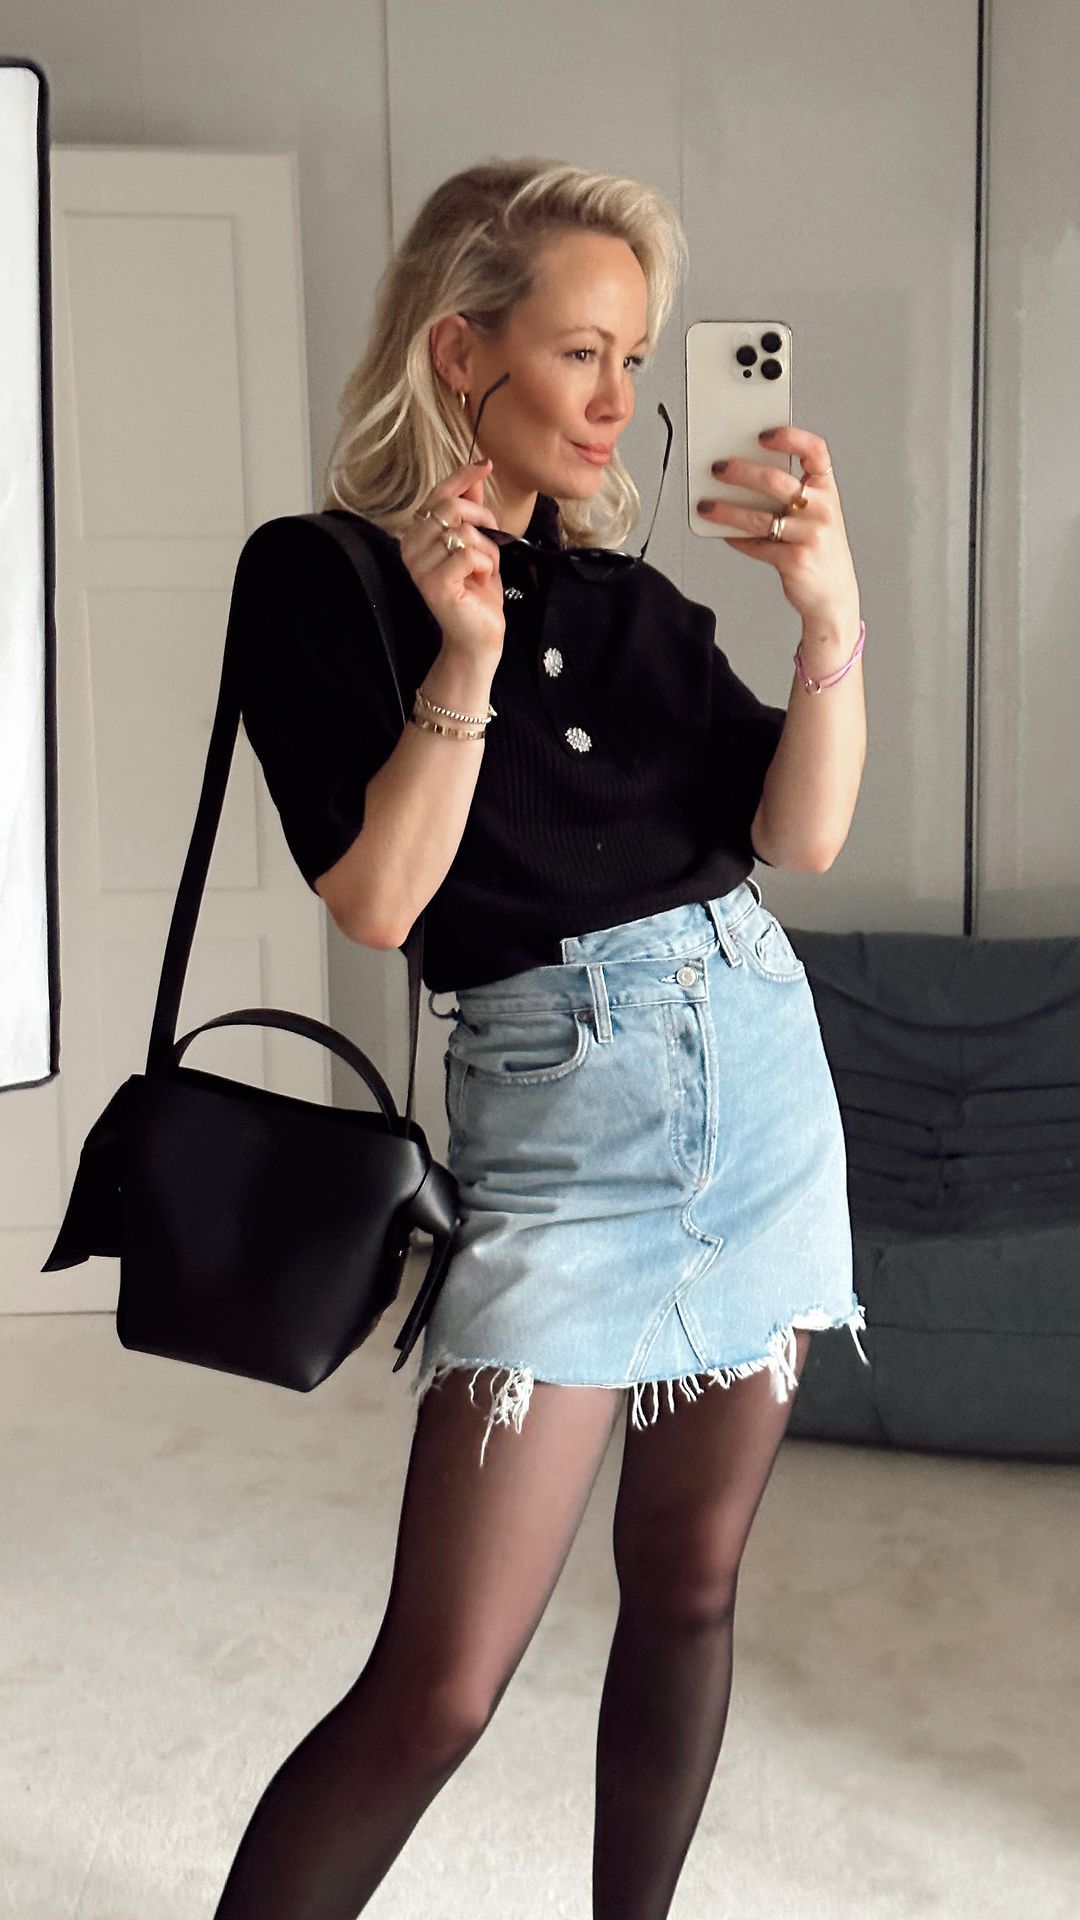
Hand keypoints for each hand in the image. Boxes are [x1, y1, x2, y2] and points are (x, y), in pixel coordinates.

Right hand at [399, 459, 505, 657]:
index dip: (462, 477)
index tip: (485, 464)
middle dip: (483, 519)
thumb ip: (473, 508)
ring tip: (482, 570)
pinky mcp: (434, 584)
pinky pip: (469, 554)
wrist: (479, 635)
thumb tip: (477, 470)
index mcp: (416, 535)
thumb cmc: (477, 591)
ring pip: (464, 531)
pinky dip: (486, 565)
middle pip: (452, 508)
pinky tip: (480, 581)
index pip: (438, 495)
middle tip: (492, 542)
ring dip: (486, 549)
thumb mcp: (479, 542)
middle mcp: (410, 548)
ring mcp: (419, 568)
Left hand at [696, 425, 859, 627]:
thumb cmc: (816, 545)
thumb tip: (741, 473)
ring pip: (760, 517)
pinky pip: (757, 545)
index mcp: (827, 489)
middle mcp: (823, 509)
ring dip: (727, 510)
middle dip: (742, 473)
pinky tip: (723, 533)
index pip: (815, 451)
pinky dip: (737, 539)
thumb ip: (788, 493)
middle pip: (777, 481)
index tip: (763, 434)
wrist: (833, 593)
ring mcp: (811, 536)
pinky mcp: (796, 561)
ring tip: (706, 505)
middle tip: (718, 468)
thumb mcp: (813, 513)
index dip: (791, 437)